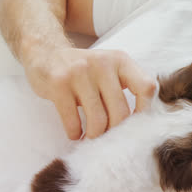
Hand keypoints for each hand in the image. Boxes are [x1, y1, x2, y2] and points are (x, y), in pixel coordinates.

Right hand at [24, 48, 155, 139]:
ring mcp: (80, 72)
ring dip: (94, 136)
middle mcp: (103, 63)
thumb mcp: (110, 68)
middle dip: (114, 132)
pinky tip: (75, 133)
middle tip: (107, 138)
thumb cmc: (85, 70)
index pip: (146, 87)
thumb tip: (139, 124)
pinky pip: (73, 121)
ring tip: (91, 138)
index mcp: (121, 60)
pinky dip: (75, 133)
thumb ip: (128, 86)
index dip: (144, 111)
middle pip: (121, 112)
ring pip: (98, 120)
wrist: (45, 53)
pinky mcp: (59, 83)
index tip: (133, 125)